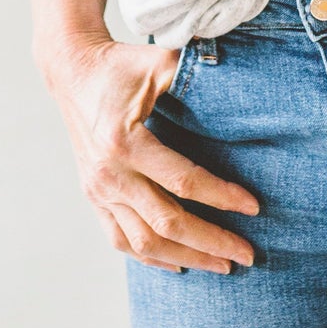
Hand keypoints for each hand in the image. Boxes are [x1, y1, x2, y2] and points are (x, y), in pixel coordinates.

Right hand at [41, 33, 258, 273]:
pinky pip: (121, 240)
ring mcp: (98, 190)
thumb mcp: (158, 62)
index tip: (254, 207)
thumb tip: (240, 85)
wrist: (72, 72)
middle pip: (166, 222)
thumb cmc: (120, 66)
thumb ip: (194, 72)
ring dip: (186, 257)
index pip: (182, 181)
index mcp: (125, 142)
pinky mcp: (93, 197)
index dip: (221, 197)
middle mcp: (109, 174)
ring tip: (221, 265)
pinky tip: (179, 264)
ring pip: (144, 242)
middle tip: (247, 254)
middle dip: (211, 242)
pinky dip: (151, 258)